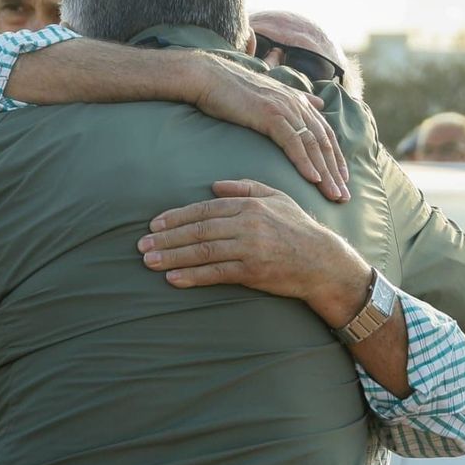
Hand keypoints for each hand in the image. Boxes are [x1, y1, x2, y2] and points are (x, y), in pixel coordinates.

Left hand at [139, 179, 369, 324]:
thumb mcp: (276, 198)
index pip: (205, 209)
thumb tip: (214, 186)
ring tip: (149, 261)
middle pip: (198, 230)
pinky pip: (216, 274)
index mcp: (250, 205)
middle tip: (141, 244)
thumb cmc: (297, 228)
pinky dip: (193, 276)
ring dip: (172, 257)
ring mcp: (249, 248)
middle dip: (166, 237)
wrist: (323, 262)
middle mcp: (247, 224)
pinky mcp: (252, 272)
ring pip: (203, 251)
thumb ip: (245, 188)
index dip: (177, 217)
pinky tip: (173, 278)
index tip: (154, 223)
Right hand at [188, 56, 348, 201]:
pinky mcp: (271, 115)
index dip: (336, 157)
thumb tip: (317, 103)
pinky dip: (305, 162)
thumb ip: (296, 99)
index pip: (325, 134)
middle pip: (324, 143)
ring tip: (334, 195)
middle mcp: (297, 104)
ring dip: (326, 173)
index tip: (343, 179)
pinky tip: (313, 179)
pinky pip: (293, 143)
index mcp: (299, 101)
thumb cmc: (232, 89)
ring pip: (313, 146)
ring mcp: (285, 109)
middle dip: (336, 172)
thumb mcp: (270, 93)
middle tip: (344, 197)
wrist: (208, 77)